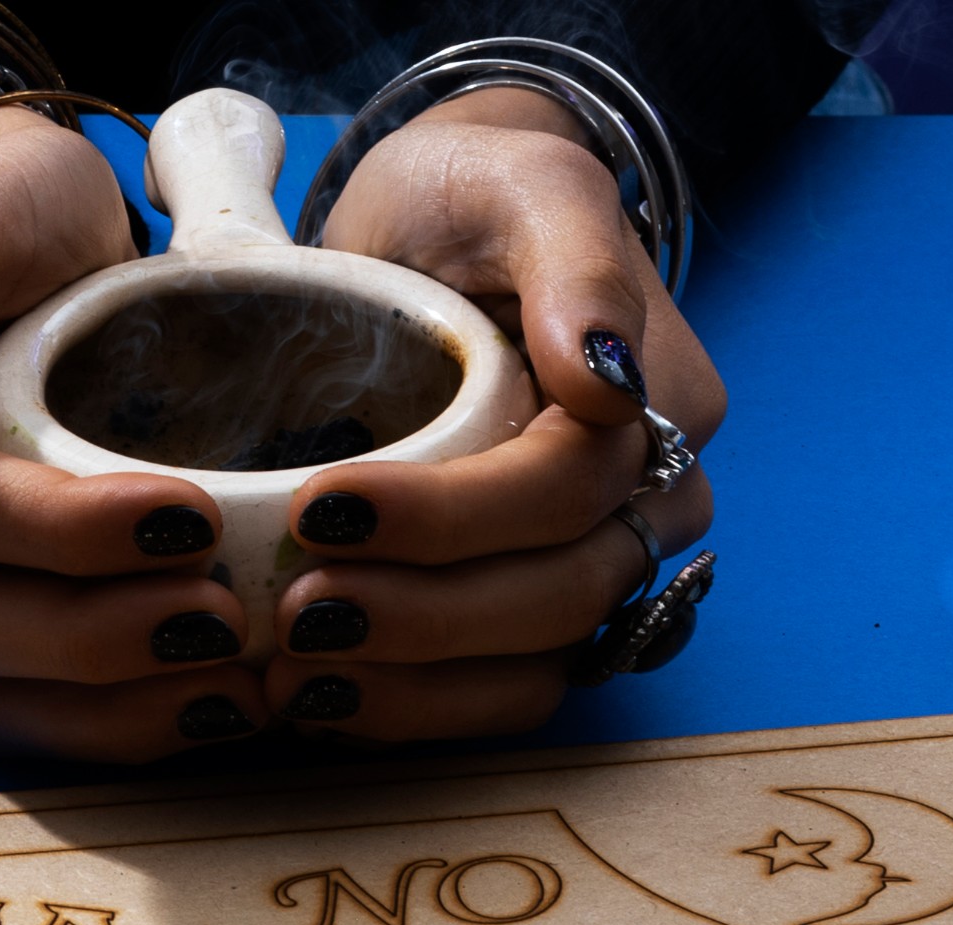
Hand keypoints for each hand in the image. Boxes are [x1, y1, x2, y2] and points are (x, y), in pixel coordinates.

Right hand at [0, 82, 262, 761]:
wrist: (29, 252)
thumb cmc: (2, 224)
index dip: (63, 529)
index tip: (191, 514)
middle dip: (95, 634)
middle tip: (224, 616)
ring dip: (113, 707)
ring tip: (234, 686)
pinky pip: (24, 722)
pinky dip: (118, 731)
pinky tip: (210, 711)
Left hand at [271, 95, 724, 742]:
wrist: (447, 236)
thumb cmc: (479, 201)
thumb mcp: (526, 183)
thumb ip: (577, 261)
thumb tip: (607, 378)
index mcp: (658, 412)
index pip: (568, 494)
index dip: (452, 518)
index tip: (326, 506)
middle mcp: (642, 511)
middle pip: (558, 600)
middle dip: (425, 618)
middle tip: (296, 609)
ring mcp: (588, 574)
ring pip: (532, 671)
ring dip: (412, 687)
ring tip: (293, 671)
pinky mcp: (527, 621)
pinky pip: (494, 697)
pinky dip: (409, 712)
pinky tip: (320, 701)